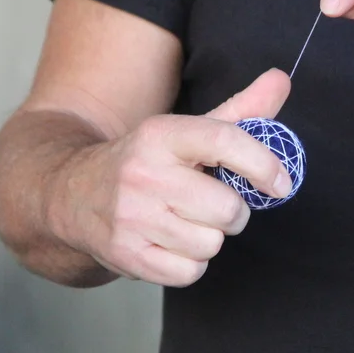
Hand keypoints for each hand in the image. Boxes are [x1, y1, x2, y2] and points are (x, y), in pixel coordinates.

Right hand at [52, 69, 293, 286]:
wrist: (72, 195)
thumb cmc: (148, 163)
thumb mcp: (187, 131)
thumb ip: (241, 111)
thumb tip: (281, 79)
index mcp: (161, 134)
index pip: (223, 141)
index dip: (262, 164)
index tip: (281, 183)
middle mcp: (143, 174)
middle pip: (227, 209)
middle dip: (232, 212)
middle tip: (211, 204)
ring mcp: (131, 217)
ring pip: (210, 244)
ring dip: (209, 238)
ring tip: (184, 222)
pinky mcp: (126, 255)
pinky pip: (190, 272)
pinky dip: (190, 264)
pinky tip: (170, 243)